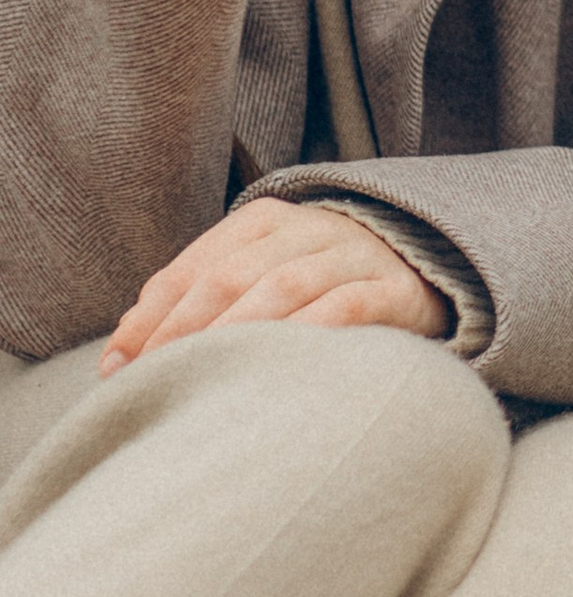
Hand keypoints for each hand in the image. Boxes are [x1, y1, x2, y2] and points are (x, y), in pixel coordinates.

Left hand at [101, 200, 451, 375]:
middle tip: (152, 377)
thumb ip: (200, 300)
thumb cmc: (326, 284)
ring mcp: (355, 255)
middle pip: (230, 275)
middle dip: (183, 329)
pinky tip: (278, 365)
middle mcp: (308, 228)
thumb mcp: (263, 276)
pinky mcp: (396, 289)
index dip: (150, 315)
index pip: (194, 266)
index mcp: (264, 219)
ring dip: (235, 332)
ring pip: (283, 287)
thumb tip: (121, 351)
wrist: (430, 268)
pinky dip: (308, 332)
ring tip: (203, 374)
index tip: (117, 364)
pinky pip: (346, 308)